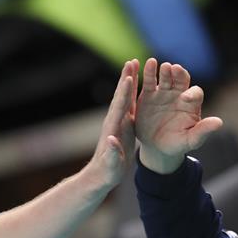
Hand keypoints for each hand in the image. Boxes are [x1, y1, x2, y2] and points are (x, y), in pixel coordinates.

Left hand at [85, 59, 138, 189]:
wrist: (101, 175)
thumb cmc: (107, 172)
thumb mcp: (111, 165)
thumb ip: (112, 153)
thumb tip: (111, 141)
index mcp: (113, 129)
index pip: (120, 108)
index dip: (124, 93)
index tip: (129, 78)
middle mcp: (114, 122)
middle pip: (121, 96)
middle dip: (126, 79)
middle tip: (131, 61)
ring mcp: (118, 122)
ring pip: (124, 97)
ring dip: (129, 81)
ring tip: (134, 64)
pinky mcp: (123, 125)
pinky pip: (129, 104)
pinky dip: (133, 92)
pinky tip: (137, 83)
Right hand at [134, 58, 222, 174]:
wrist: (157, 148)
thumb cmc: (177, 144)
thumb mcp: (191, 140)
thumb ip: (203, 131)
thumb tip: (219, 123)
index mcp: (191, 104)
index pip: (195, 93)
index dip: (191, 94)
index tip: (185, 98)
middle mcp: (179, 94)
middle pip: (181, 79)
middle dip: (179, 74)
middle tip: (174, 69)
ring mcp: (164, 93)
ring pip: (166, 77)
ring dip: (164, 70)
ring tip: (161, 65)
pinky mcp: (148, 95)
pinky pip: (149, 81)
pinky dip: (149, 72)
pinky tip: (148, 63)